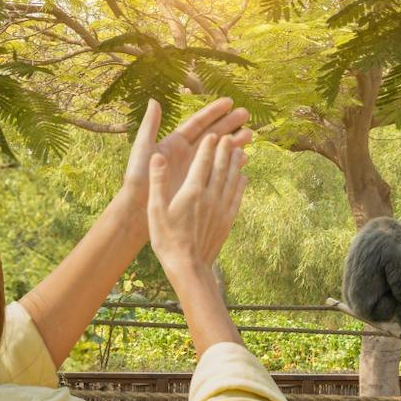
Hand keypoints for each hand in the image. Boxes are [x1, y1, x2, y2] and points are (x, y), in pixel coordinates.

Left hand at [118, 97, 252, 217]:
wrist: (140, 209)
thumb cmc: (138, 179)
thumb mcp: (143, 149)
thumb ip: (150, 126)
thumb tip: (155, 101)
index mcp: (174, 143)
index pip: (198, 123)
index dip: (214, 112)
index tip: (229, 102)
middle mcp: (187, 153)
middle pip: (212, 134)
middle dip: (229, 123)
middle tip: (246, 114)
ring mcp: (194, 168)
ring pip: (218, 151)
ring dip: (233, 142)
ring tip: (250, 135)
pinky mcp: (199, 183)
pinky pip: (219, 170)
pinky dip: (231, 164)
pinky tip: (243, 158)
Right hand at [148, 129, 247, 277]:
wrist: (189, 267)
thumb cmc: (167, 239)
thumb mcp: (156, 210)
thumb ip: (158, 181)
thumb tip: (157, 156)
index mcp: (192, 192)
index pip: (202, 163)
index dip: (208, 147)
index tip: (213, 134)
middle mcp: (210, 197)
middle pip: (221, 168)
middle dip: (225, 150)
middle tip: (230, 136)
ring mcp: (221, 209)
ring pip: (232, 181)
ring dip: (236, 164)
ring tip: (240, 150)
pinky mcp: (227, 221)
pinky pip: (237, 197)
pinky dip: (241, 185)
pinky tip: (244, 178)